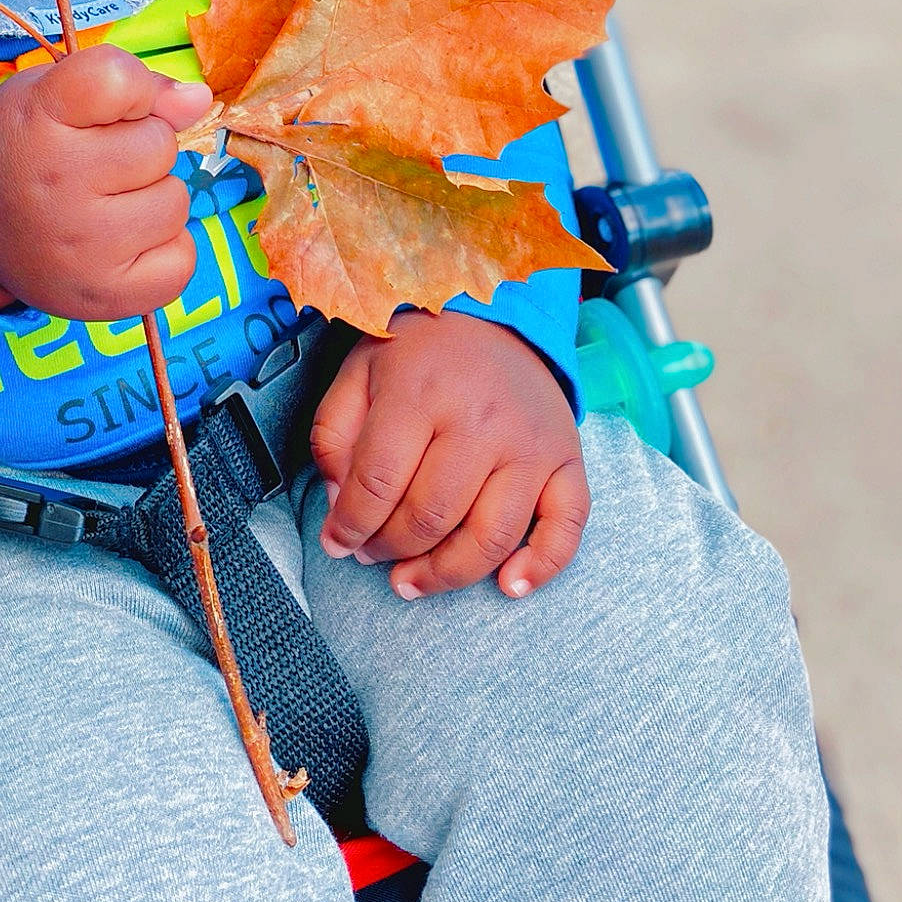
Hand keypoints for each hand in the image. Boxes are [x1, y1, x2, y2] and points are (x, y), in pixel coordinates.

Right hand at [0, 45, 212, 319]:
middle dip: (140, 148)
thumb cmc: (24, 149)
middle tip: (94, 166)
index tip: (107, 104)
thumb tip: (199, 99)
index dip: (132, 88)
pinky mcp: (104, 295)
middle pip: (160, 144)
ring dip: (153, 198)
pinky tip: (123, 243)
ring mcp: (82, 245)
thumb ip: (128, 84)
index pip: (117, 78)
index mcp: (38, 115)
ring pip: (176, 201)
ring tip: (105, 205)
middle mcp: (57, 179)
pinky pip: (182, 259)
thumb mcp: (52, 94)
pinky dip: (164, 250)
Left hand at [310, 309, 587, 598]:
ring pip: (491, 536)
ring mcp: (531, 443)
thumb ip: (334, 438)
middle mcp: (481, 420)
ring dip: (446, 574)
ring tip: (412, 581)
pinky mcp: (567, 459)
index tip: (337, 544)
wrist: (493, 315)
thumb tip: (341, 507)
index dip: (350, 526)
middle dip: (391, 550)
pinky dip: (541, 565)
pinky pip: (566, 526)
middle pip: (432, 516)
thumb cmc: (418, 353)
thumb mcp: (357, 375)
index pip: (379, 483)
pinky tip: (508, 585)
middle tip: (373, 555)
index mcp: (422, 392)